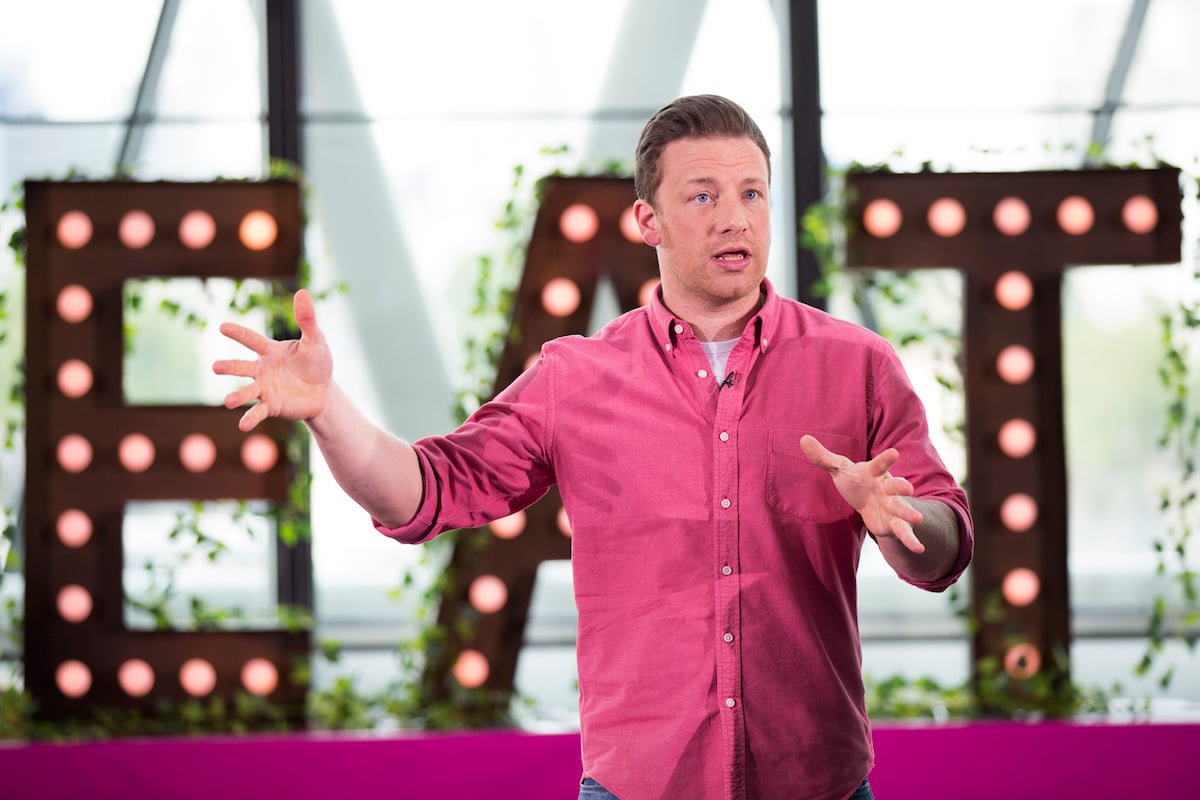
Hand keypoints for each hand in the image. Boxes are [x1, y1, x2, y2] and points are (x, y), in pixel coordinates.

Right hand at [212, 289, 332, 430]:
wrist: (323, 392)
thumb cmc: (317, 362)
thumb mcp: (316, 340)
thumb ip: (307, 319)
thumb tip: (303, 291)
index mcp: (270, 351)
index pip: (252, 340)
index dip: (238, 334)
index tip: (222, 327)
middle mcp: (263, 369)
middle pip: (242, 367)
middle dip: (229, 367)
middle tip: (215, 367)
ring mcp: (265, 388)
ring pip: (247, 391)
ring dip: (236, 396)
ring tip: (227, 401)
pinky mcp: (271, 406)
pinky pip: (258, 412)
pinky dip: (250, 418)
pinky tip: (242, 425)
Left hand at [799, 434, 925, 552]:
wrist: (869, 500)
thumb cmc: (856, 481)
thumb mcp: (839, 469)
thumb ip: (823, 457)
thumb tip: (803, 439)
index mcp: (875, 472)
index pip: (879, 464)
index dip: (886, 459)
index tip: (895, 453)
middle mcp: (888, 488)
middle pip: (896, 487)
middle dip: (902, 487)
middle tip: (908, 488)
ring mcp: (893, 506)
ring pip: (902, 509)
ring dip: (910, 513)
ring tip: (917, 519)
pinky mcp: (893, 524)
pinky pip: (903, 532)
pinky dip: (911, 540)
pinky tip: (919, 549)